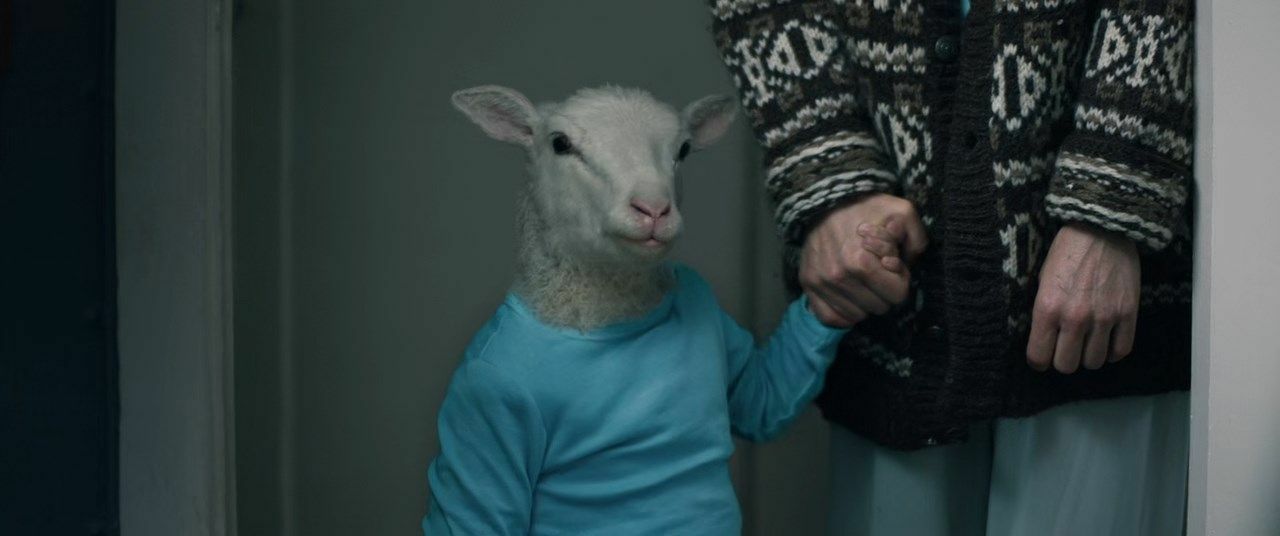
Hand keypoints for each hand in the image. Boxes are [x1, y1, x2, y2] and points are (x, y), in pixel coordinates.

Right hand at [800, 194, 926, 327]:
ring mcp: (821, 283)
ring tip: (862, 280)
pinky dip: (843, 314)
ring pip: (857, 315)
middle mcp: (838, 277)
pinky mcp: (808, 285)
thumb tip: (909, 265)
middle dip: (884, 291)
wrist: (827, 200)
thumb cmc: (868, 208)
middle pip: (879, 308)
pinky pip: (831, 318)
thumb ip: (917, 239)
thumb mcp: (903, 212)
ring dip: (864, 302)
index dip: (900, 280)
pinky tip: (850, 298)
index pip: (897, 296)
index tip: (892, 265)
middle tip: (878, 271)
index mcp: (862, 263)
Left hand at [1027, 223, 1140, 372]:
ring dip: (1088, 356)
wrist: (1102, 228)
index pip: (1039, 357)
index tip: (1042, 355)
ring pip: (1093, 362)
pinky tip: (1106, 342)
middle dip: (1062, 360)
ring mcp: (1104, 317)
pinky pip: (1121, 351)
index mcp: (1047, 308)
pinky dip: (1112, 352)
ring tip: (1086, 343)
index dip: (1038, 361)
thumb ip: (1043, 313)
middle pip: (1067, 366)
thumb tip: (1043, 340)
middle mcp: (1075, 318)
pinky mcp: (1128, 314)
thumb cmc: (1066, 252)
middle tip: (1064, 348)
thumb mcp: (1041, 280)